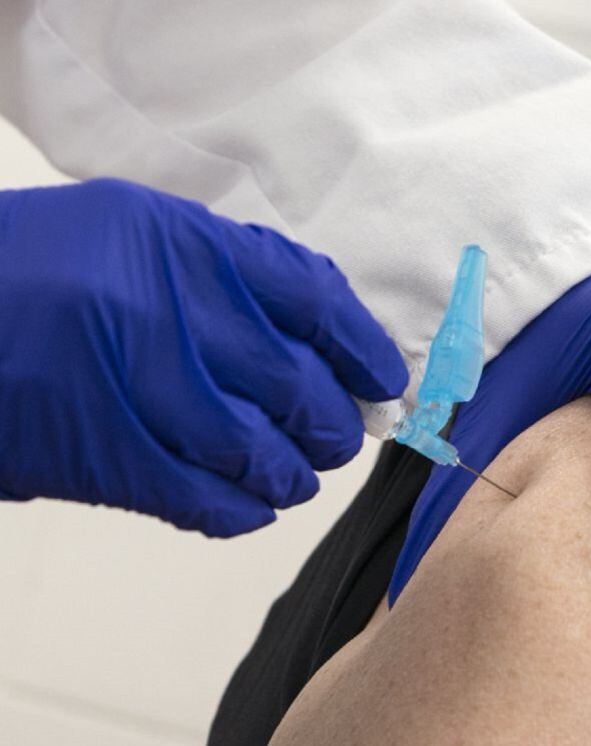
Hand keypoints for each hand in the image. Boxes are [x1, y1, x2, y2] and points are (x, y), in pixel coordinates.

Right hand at [0, 179, 405, 536]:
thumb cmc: (29, 267)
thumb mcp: (131, 230)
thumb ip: (222, 271)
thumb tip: (311, 338)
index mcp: (184, 244)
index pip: (316, 300)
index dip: (365, 349)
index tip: (384, 379)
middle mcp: (169, 312)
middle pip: (299, 386)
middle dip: (334, 423)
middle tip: (341, 435)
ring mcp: (136, 389)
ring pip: (260, 452)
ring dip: (293, 473)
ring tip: (297, 473)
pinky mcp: (104, 458)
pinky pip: (204, 500)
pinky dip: (242, 509)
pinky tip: (252, 505)